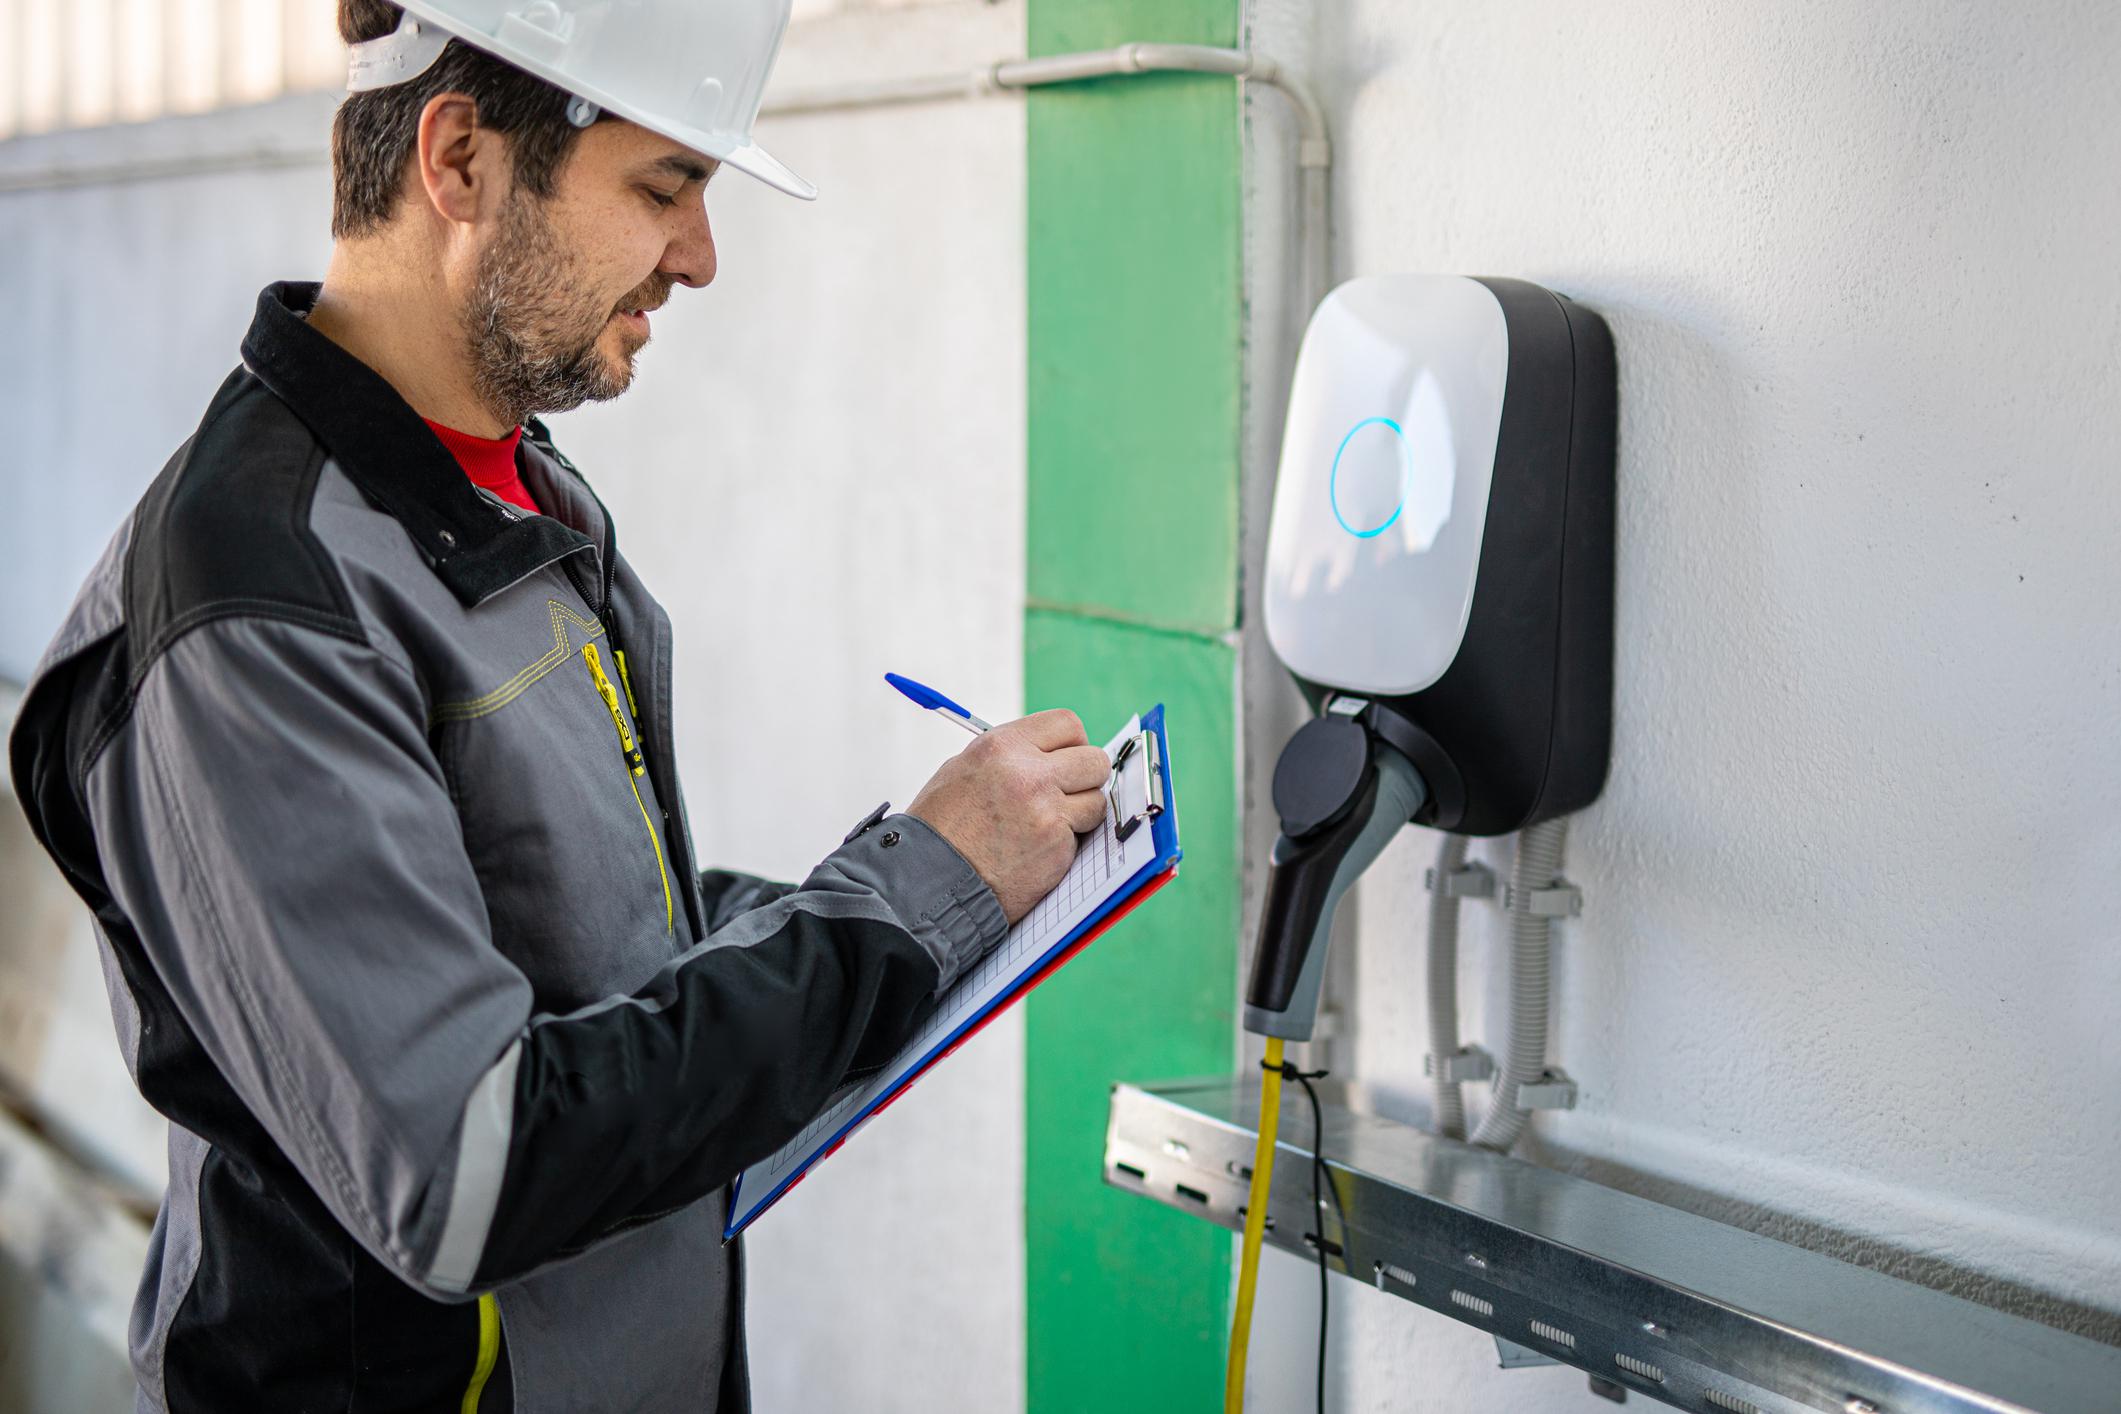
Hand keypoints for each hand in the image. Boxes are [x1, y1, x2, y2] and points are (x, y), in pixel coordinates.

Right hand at [906, 709, 1111, 924]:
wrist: (928, 880)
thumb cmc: (940, 827)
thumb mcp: (963, 770)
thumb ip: (1010, 757)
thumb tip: (1050, 752)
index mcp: (1003, 747)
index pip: (1067, 724)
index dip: (1073, 742)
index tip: (1068, 758)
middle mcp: (1029, 774)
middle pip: (1093, 761)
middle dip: (1086, 777)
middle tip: (1070, 792)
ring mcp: (1047, 812)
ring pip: (1095, 800)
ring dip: (1080, 813)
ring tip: (1046, 826)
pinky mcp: (1057, 846)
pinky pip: (1082, 836)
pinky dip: (1066, 843)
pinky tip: (1036, 850)